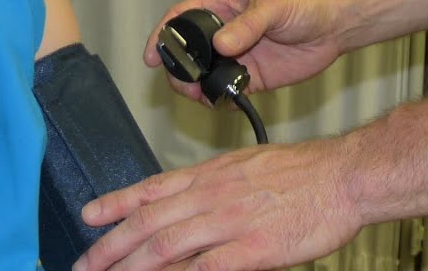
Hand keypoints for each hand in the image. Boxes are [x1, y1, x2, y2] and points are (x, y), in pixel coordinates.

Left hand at [73, 139, 363, 270]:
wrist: (344, 176)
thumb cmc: (305, 173)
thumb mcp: (249, 166)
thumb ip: (215, 186)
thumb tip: (187, 204)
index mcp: (212, 174)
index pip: (153, 189)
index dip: (116, 203)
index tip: (88, 216)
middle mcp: (212, 195)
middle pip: (148, 223)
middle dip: (109, 248)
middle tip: (84, 266)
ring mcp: (229, 222)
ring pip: (165, 247)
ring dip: (129, 268)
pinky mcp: (251, 249)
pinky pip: (203, 269)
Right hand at [143, 0, 346, 102]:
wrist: (334, 26)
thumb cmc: (304, 3)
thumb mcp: (274, 6)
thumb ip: (248, 25)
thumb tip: (221, 45)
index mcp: (222, 4)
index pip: (181, 18)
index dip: (162, 35)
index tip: (149, 56)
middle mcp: (223, 31)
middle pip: (186, 52)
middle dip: (177, 70)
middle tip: (183, 86)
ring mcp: (235, 56)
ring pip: (202, 76)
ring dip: (196, 89)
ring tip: (203, 97)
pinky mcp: (250, 77)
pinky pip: (225, 91)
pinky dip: (219, 100)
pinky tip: (224, 103)